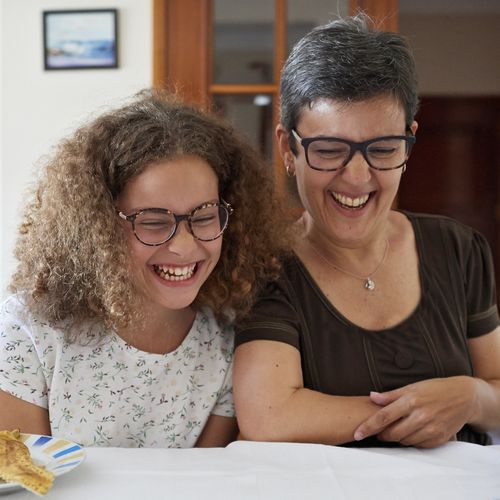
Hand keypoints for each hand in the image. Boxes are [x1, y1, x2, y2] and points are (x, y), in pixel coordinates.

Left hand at [353, 377, 475, 447]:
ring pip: (405, 441)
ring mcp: (431, 429)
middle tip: (380, 431)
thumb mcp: (411, 387)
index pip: (384, 417)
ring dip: (397, 437)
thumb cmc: (434, 389)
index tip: (357, 434)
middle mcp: (421, 416)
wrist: (463, 397)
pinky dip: (412, 441)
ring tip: (398, 428)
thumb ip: (390, 395)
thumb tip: (371, 397)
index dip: (369, 427)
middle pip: (393, 433)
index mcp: (410, 401)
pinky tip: (412, 432)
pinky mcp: (440, 438)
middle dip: (382, 434)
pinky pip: (419, 445)